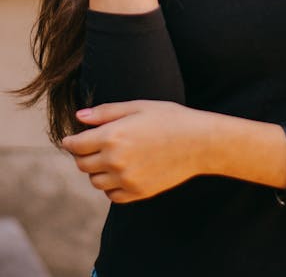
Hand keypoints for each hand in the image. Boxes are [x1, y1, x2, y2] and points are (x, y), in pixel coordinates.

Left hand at [62, 100, 207, 202]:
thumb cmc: (170, 118)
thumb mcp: (138, 107)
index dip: (70, 141)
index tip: (71, 139)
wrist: (200, 142)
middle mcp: (115, 160)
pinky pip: (112, 195)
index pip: (76, 145)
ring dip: (96, 170)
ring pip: (95, 181)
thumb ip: (106, 112)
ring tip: (111, 156)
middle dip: (82, 154)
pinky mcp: (137, 193)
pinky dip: (111, 185)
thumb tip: (79, 117)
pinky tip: (122, 171)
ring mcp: (126, 179)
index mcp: (113, 136)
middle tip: (92, 145)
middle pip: (82, 164)